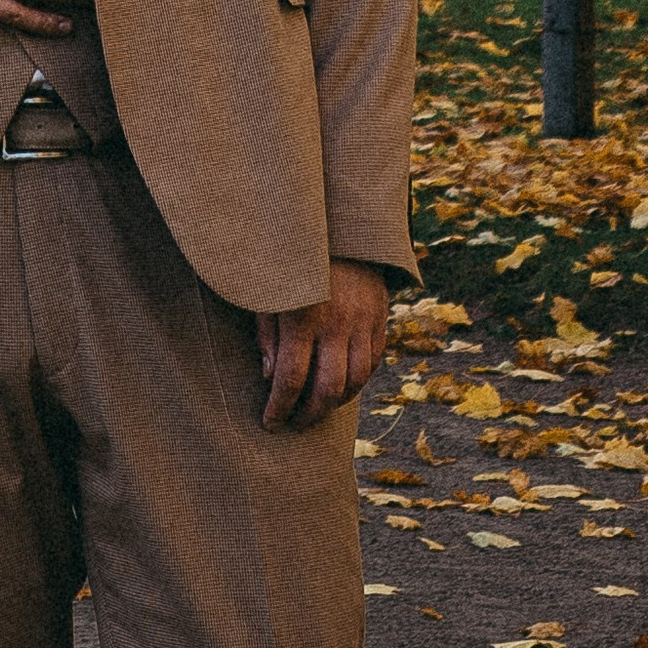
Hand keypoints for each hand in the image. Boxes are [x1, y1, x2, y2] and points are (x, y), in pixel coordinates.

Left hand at [255, 260, 389, 430]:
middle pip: (328, 389)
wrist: (336, 223)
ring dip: (336, 403)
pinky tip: (342, 385)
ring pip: (356, 381)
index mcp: (301, 316)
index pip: (291, 380)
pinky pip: (373, 361)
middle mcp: (335, 323)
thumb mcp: (268, 290)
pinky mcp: (379, 316)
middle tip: (296, 424)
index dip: (279, 408)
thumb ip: (268, 334)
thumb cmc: (289, 258)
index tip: (269, 423)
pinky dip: (359, 380)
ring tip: (318, 409)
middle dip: (309, 415)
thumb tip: (271, 377)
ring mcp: (362, 321)